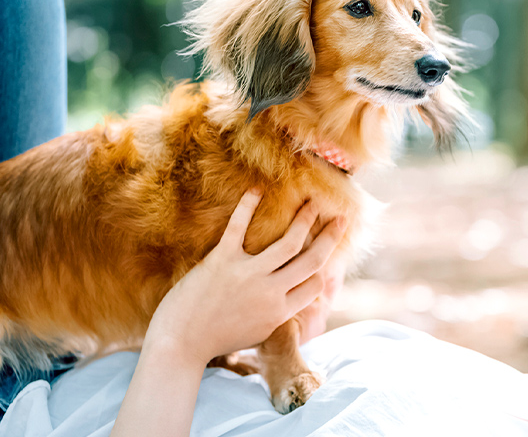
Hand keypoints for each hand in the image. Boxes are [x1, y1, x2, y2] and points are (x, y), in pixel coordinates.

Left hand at [144, 188, 344, 367]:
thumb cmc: (216, 340)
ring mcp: (248, 275)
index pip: (316, 283)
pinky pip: (239, 226)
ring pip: (289, 241)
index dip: (327, 264)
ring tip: (312, 202)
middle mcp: (271, 293)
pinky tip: (257, 190)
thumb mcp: (257, 333)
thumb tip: (290, 299)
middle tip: (340, 219)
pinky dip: (248, 206)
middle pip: (312, 259)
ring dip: (305, 218)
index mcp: (280, 311)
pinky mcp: (222, 260)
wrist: (180, 344)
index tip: (331, 248)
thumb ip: (276, 314)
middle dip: (331, 236)